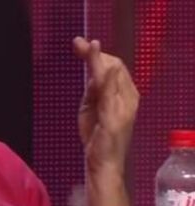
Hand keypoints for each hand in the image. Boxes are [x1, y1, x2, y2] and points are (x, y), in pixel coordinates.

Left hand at [72, 37, 137, 205]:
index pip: (115, 66)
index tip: (80, 43)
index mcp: (125, 94)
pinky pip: (110, 96)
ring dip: (97, 59)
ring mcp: (123, 108)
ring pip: (112, 76)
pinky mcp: (113, 118)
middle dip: (95, 53)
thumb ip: (93, 89)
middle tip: (77, 43)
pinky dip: (106, 79)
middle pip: (115, 66)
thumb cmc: (97, 135)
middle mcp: (129, 98)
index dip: (97, 54)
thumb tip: (93, 71)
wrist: (102, 162)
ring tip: (84, 45)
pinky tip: (101, 69)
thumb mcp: (92, 106)